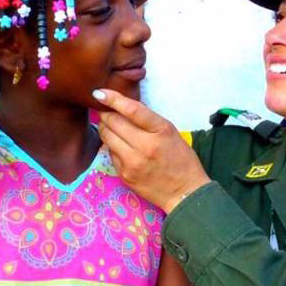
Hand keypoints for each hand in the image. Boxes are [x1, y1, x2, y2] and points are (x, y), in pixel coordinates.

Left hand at [93, 89, 210, 212]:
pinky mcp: (124, 174)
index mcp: (161, 131)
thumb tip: (121, 107)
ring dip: (105, 128)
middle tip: (106, 111)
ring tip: (111, 126)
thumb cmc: (180, 159)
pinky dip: (112, 145)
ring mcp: (133, 162)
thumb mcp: (170, 133)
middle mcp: (145, 146)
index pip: (132, 110)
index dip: (113, 99)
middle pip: (113, 122)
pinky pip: (110, 153)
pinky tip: (120, 146)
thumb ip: (148, 121)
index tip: (100, 92)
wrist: (185, 192)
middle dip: (106, 113)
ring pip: (107, 136)